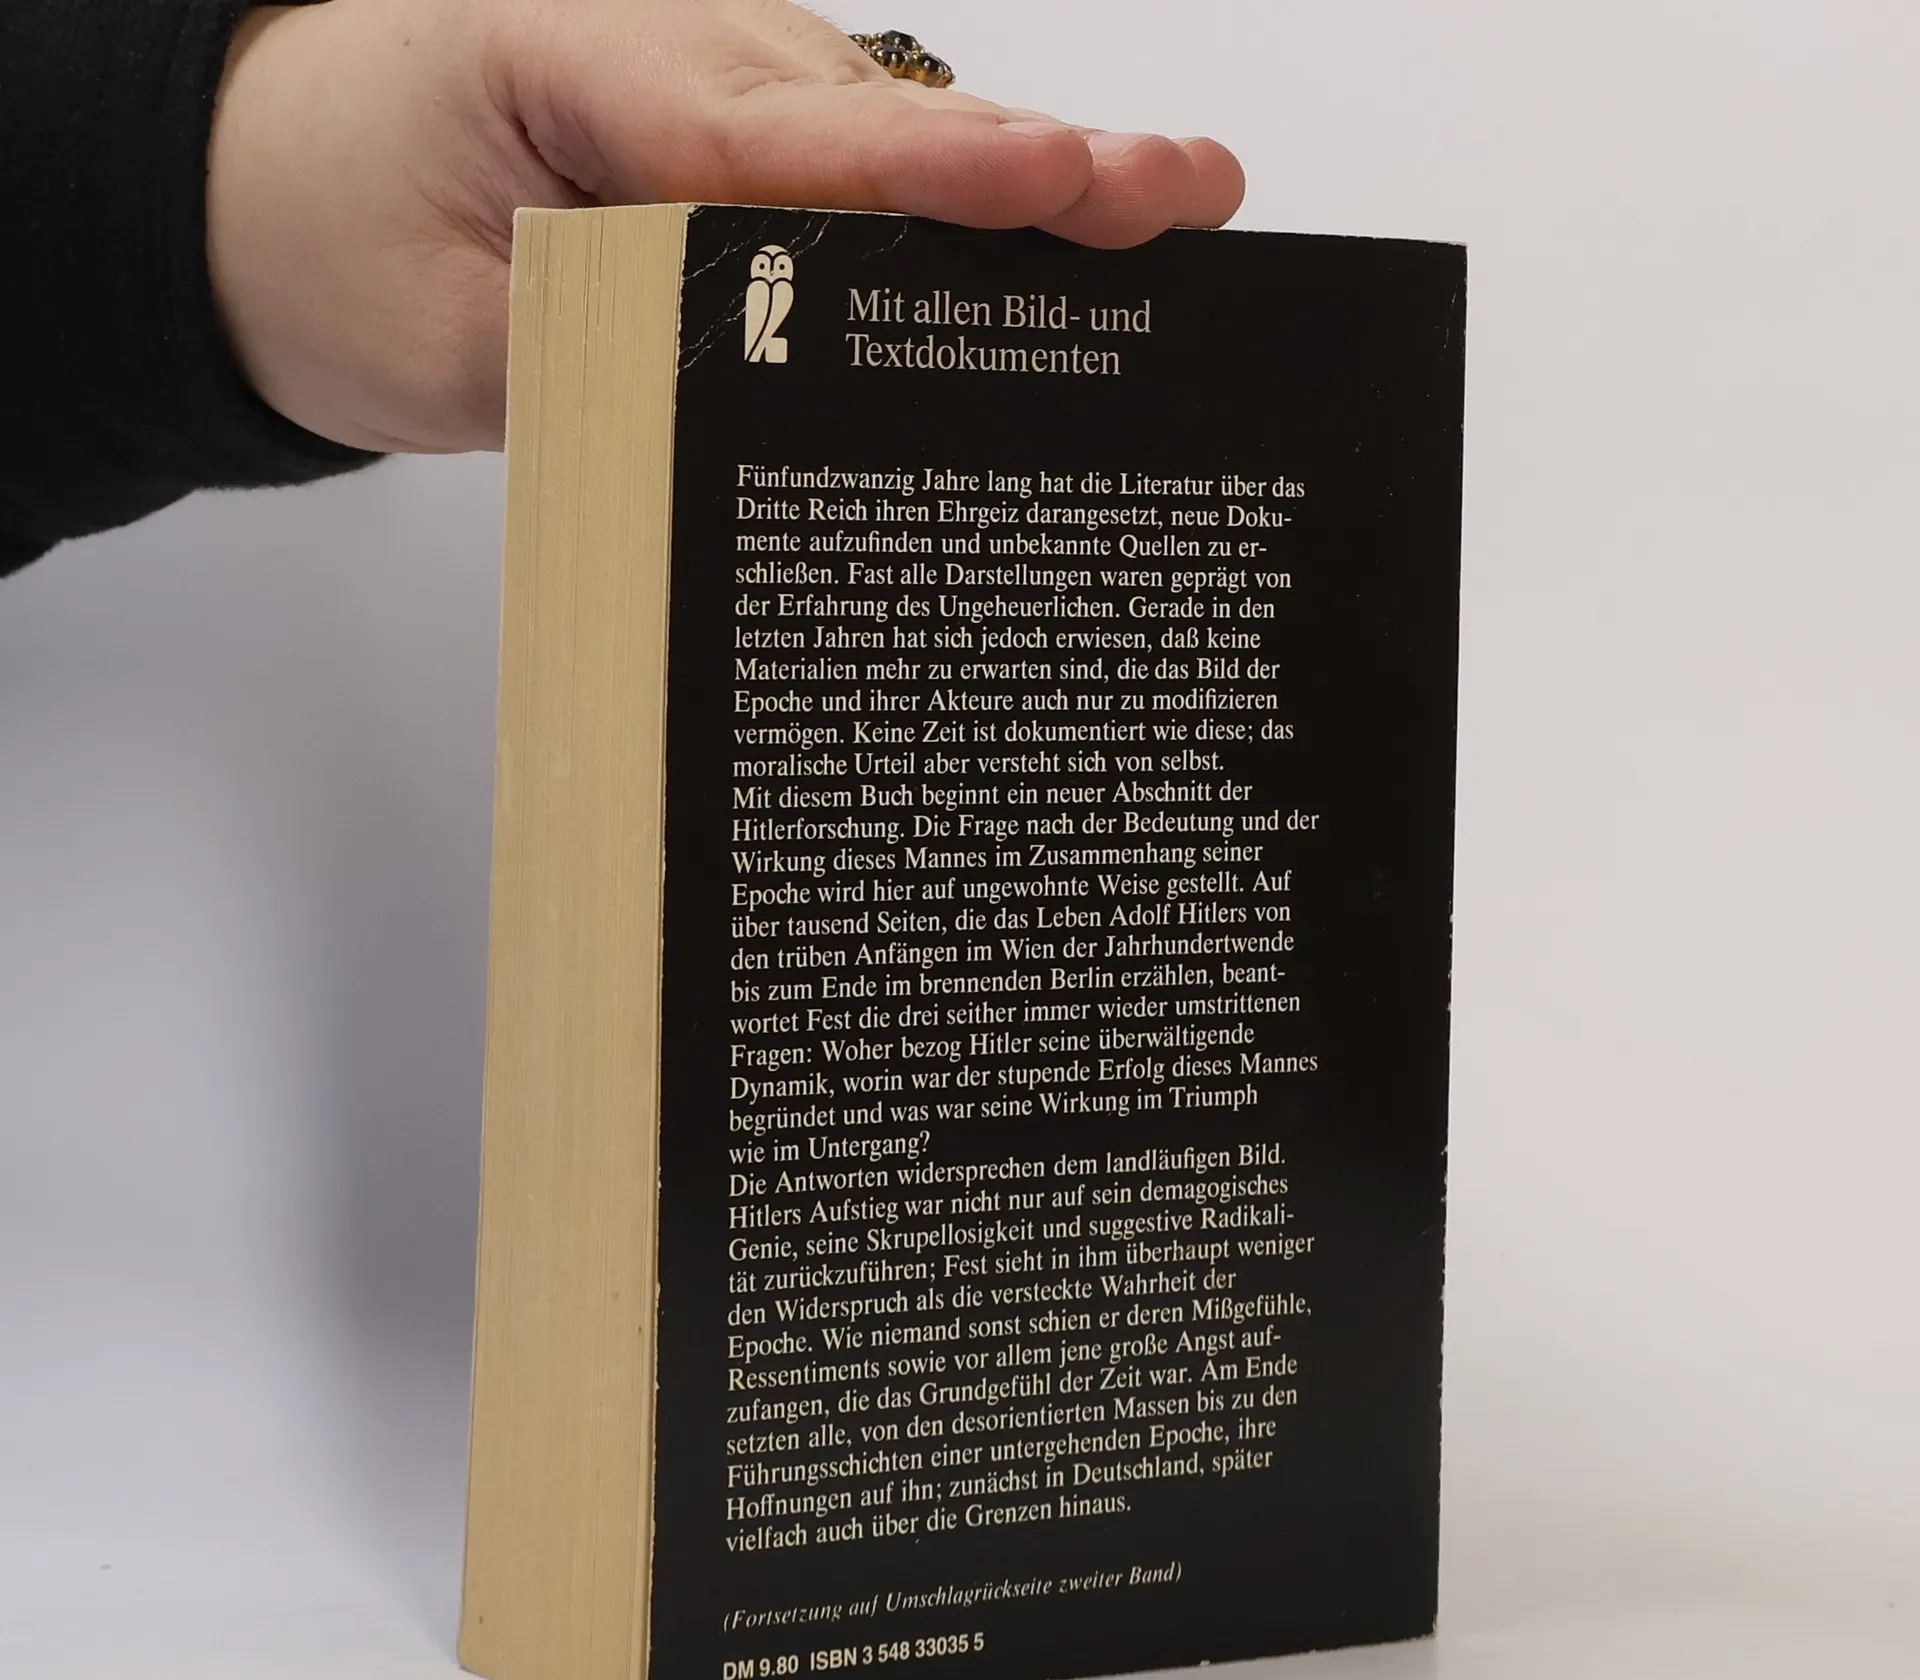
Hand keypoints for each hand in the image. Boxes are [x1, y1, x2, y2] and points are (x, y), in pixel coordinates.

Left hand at [207, 0, 1244, 453]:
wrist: (264, 185)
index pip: (775, 134)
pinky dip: (965, 209)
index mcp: (576, 62)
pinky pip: (864, 168)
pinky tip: (1067, 234)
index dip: (924, 174)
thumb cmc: (329, 235)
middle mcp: (676, 51)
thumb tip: (746, 409)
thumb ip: (587, 365)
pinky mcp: (739, 137)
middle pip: (878, 114)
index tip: (1053, 183)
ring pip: (893, 134)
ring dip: (1031, 183)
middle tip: (1184, 196)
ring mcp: (719, 87)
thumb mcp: (433, 336)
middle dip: (1038, 158)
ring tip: (1174, 209)